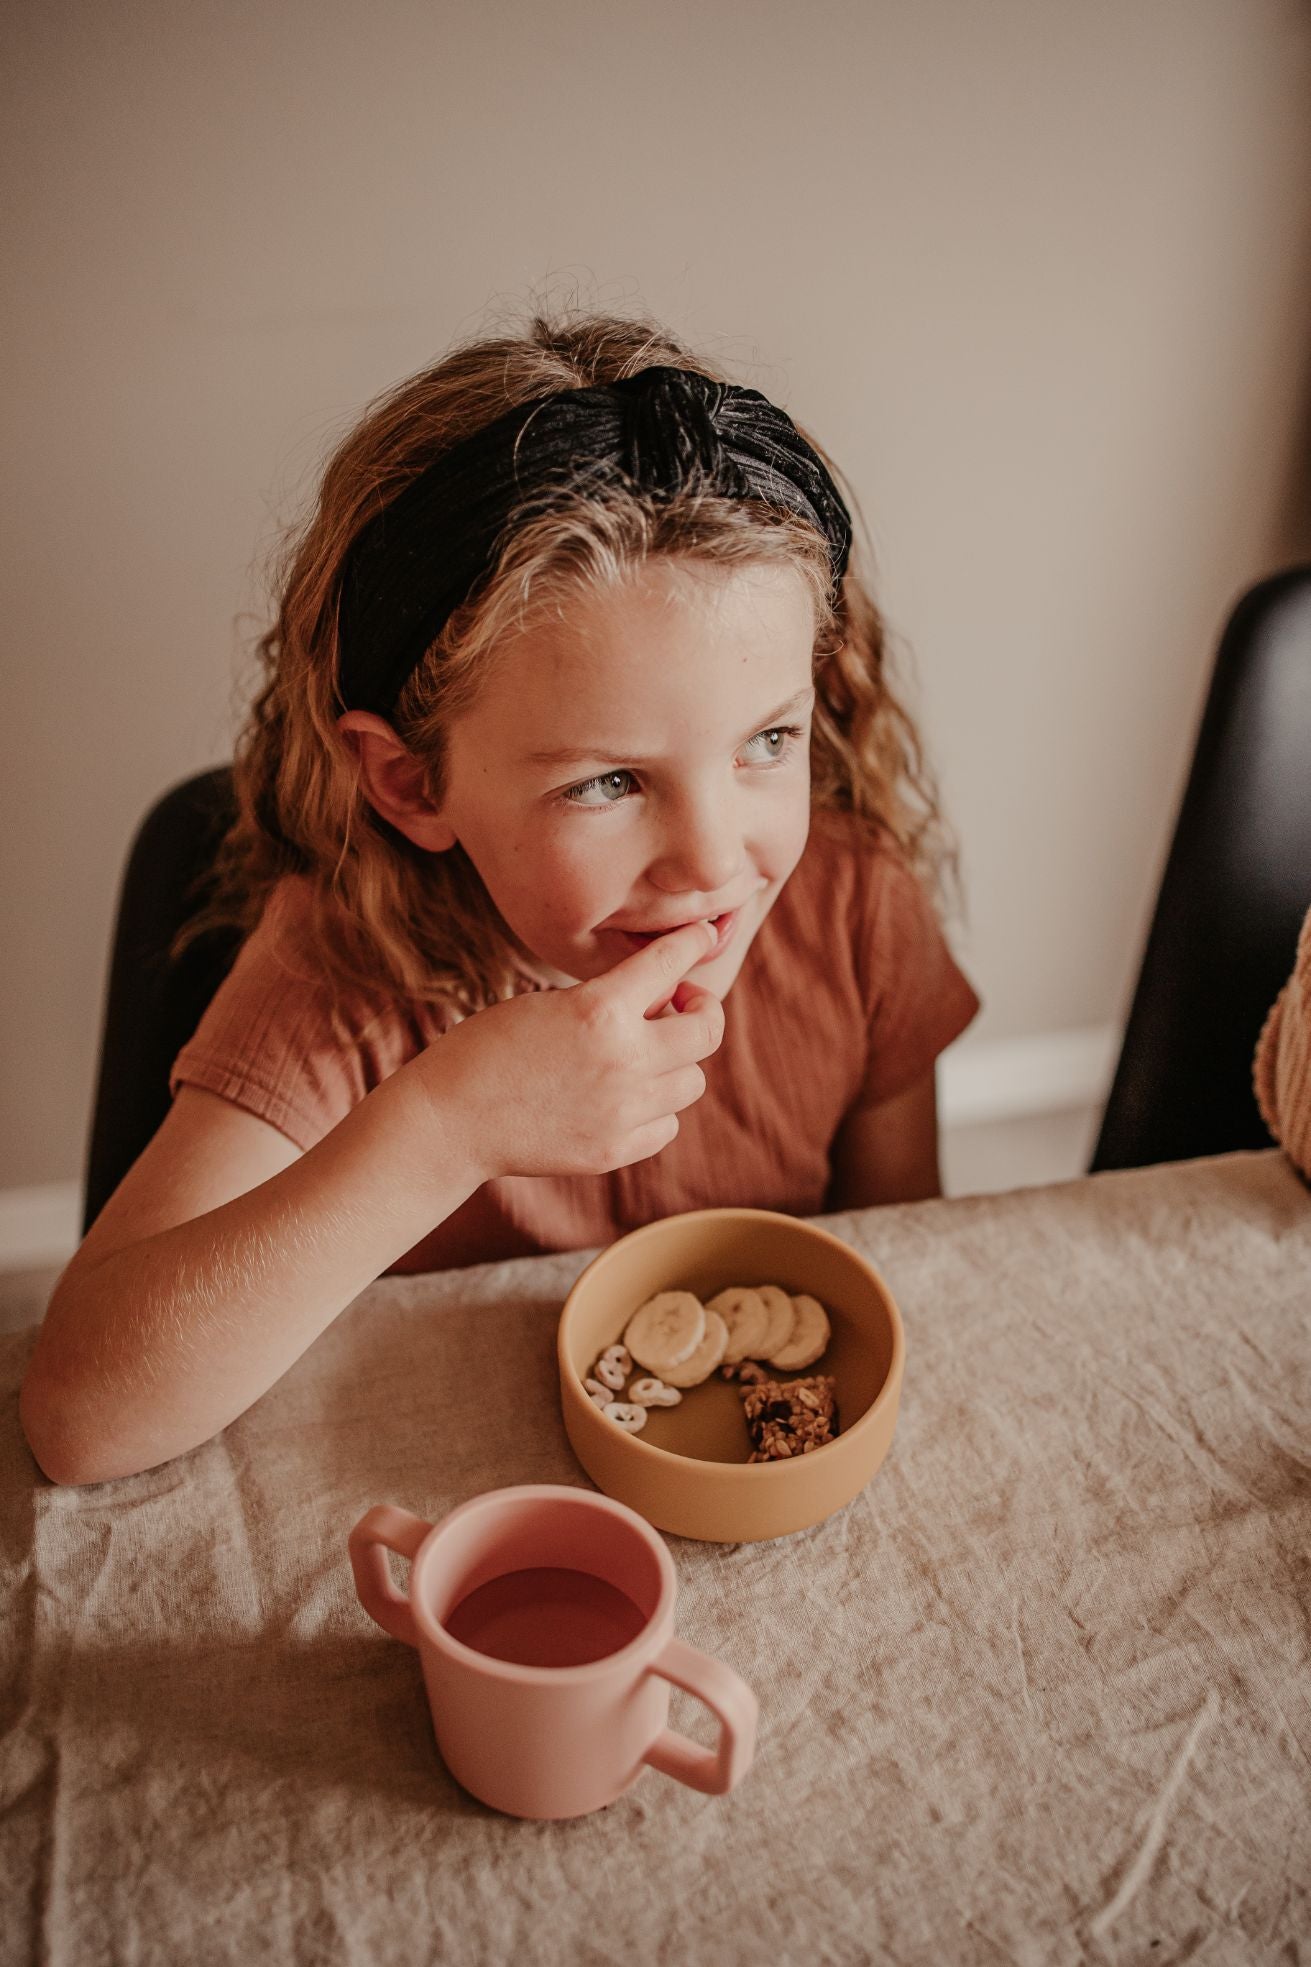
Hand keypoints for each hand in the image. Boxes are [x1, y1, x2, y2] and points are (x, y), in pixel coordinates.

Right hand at [414, 919, 725, 1180]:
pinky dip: (656, 1109)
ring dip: (676, 1063)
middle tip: (679, 1007)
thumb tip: (665, 1001)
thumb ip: (609, 1000)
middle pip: (707, 1032)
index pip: (671, 962)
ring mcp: (622, 1111)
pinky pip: (668, 1125)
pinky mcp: (615, 1151)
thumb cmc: (488, 1048)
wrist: (449, 1120)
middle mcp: (622, 1060)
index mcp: (600, 1009)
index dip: (692, 942)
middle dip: (701, 1011)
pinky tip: (625, 1097)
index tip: (700, 936)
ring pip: (692, 1082)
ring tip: (643, 1056)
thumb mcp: (548, 1002)